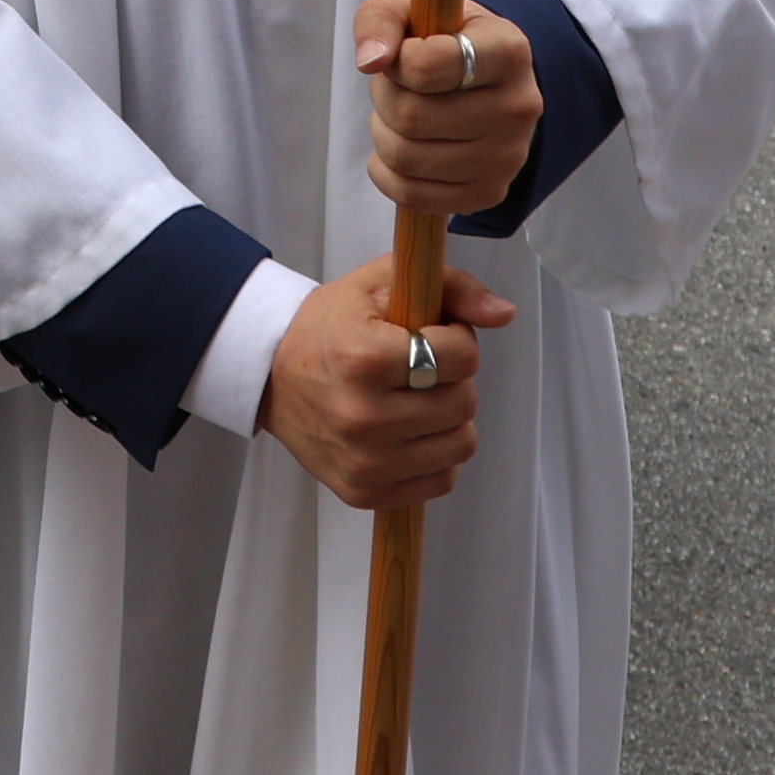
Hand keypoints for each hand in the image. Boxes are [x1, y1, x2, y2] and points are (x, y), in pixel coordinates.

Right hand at [258, 253, 517, 511]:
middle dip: (453, 380)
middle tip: (422, 369)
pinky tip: (410, 432)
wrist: (270, 375)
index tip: (431, 334)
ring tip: (417, 400)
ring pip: (460, 445)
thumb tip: (504, 313)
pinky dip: (436, 455)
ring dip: (449, 420)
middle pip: (464, 403)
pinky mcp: (365, 492)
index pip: (462, 356)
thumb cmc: (330, 325)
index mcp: (366, 358)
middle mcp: (364, 416)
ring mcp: (365, 462)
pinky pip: (441, 480)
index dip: (456, 339)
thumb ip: (453, 287)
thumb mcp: (383, 282)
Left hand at [353, 0, 543, 220]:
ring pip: (406, 157)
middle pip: (411, 117)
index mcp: (509, 50)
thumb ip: (381, 17)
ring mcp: (508, 156)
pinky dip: (387, 173)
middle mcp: (518, 107)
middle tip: (396, 85)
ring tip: (401, 111)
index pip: (425, 67)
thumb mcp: (410, 2)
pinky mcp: (490, 192)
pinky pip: (412, 195)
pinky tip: (398, 147)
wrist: (481, 75)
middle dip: (384, 97)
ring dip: (383, 132)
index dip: (397, 60)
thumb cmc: (441, 34)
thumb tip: (371, 60)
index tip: (405, 53)